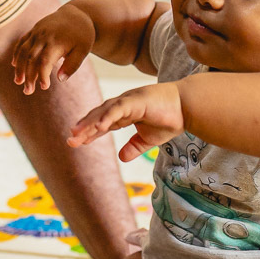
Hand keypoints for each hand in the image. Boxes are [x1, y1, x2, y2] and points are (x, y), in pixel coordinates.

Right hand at [11, 4, 95, 93]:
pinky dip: (17, 53)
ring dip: (19, 67)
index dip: (42, 75)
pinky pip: (22, 42)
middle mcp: (43, 36)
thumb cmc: (82, 35)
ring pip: (23, 51)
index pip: (45, 61)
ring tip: (18, 81)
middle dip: (28, 76)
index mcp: (56, 42)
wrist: (76, 13)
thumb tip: (60, 79)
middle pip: (31, 58)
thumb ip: (73, 65)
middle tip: (28, 91)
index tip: (44, 87)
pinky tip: (15, 65)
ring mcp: (37, 32)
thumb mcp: (83, 50)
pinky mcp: (34, 30)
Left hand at [68, 82, 184, 161]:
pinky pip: (118, 108)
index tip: (76, 141)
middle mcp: (124, 104)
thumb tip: (121, 158)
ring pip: (104, 111)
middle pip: (99, 116)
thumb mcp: (149, 139)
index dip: (90, 132)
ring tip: (77, 133)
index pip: (103, 123)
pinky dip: (107, 116)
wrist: (188, 108)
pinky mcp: (137, 99)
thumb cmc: (171, 119)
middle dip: (84, 128)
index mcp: (125, 113)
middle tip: (70, 140)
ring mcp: (129, 100)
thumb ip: (134, 147)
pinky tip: (98, 127)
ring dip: (90, 122)